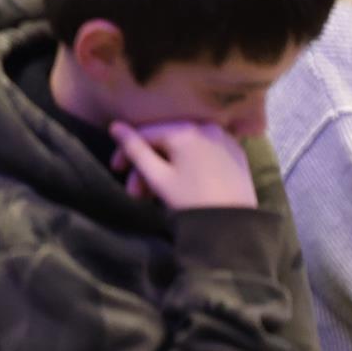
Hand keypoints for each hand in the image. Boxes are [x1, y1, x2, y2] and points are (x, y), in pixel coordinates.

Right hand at [109, 121, 256, 210]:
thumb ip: (135, 150)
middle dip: (147, 164)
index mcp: (184, 131)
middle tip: (137, 192)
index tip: (117, 171)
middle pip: (165, 140)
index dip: (126, 151)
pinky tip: (183, 182)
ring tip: (156, 193)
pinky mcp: (235, 152)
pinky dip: (187, 163)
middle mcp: (205, 127)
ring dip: (166, 165)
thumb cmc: (190, 201)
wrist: (234, 223)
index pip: (145, 133)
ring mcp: (224, 138)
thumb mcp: (157, 177)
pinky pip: (202, 151)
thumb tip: (115, 126)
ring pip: (184, 146)